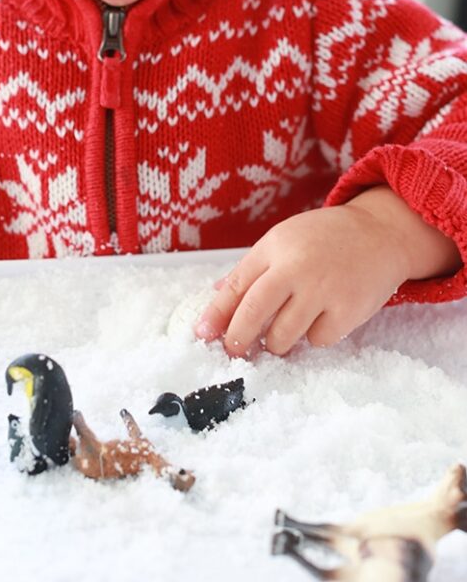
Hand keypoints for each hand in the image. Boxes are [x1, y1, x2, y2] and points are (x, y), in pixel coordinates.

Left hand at [194, 203, 411, 357]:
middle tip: (234, 350)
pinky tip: (320, 318)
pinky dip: (313, 337)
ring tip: (281, 334)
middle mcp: (296, 268)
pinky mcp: (348, 312)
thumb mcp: (284, 239)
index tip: (202, 334)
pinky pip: (317, 341)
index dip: (216, 314)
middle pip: (253, 314)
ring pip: (283, 336)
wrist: (380, 233)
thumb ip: (252, 269)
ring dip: (276, 343)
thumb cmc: (326, 238)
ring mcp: (323, 291)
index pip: (236, 286)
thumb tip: (217, 294)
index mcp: (275, 247)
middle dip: (238, 339)